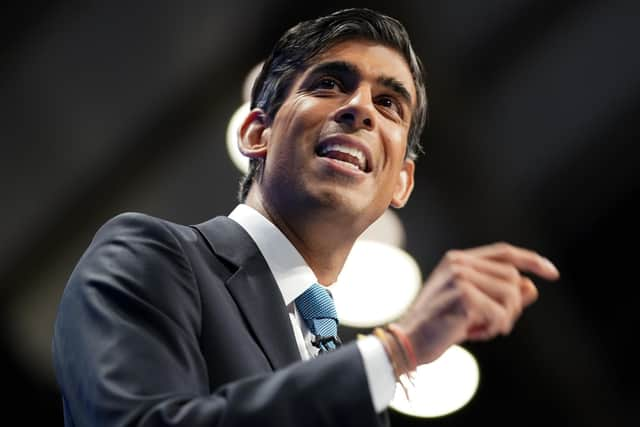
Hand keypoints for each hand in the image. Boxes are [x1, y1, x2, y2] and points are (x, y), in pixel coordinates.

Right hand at [396, 242, 559, 364]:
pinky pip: (500, 313)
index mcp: (458, 260)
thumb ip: (502, 296)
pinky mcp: (463, 295)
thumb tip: (533, 287)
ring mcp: (460, 276)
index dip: (531, 260)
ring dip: (504, 319)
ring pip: (512, 294)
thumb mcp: (475, 309)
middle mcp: (458, 263)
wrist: (410, 341)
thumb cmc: (441, 326)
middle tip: (493, 325)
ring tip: (482, 329)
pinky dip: (493, 328)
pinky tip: (473, 333)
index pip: (503, 253)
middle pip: (513, 278)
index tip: (552, 273)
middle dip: (512, 306)